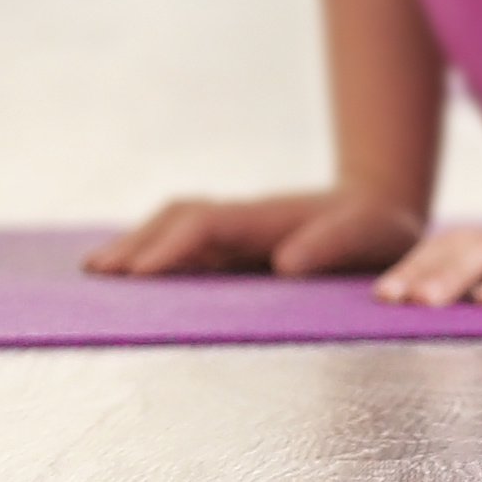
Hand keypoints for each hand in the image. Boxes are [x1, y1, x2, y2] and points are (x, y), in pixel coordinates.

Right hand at [84, 186, 425, 279]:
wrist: (384, 207)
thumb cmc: (378, 226)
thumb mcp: (370, 233)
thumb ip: (333, 244)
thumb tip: (286, 262)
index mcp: (270, 216)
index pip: (209, 224)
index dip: (173, 246)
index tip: (140, 273)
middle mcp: (245, 219)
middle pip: (181, 218)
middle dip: (138, 242)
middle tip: (97, 272)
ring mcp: (237, 231)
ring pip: (176, 228)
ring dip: (138, 245)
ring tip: (97, 272)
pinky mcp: (236, 246)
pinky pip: (187, 245)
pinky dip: (154, 254)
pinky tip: (130, 273)